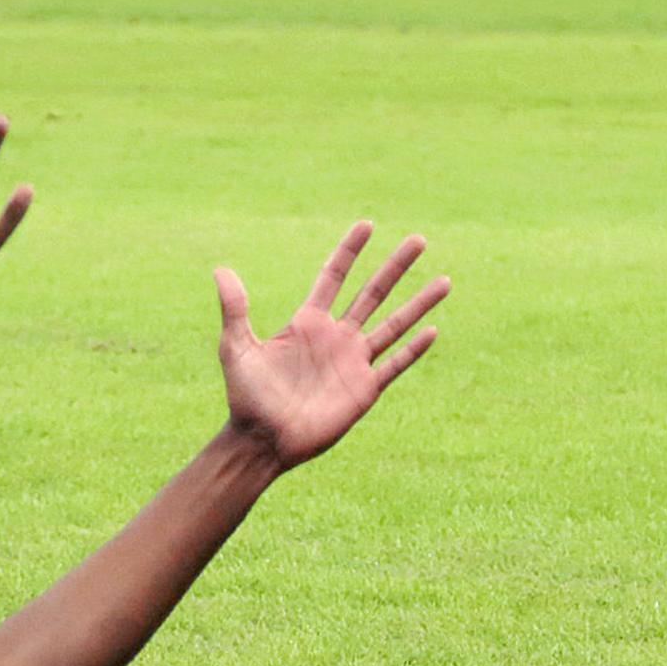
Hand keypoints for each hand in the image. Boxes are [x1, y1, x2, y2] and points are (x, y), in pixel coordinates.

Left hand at [214, 220, 448, 470]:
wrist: (262, 441)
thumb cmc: (245, 397)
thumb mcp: (236, 348)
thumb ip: (235, 310)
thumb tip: (221, 270)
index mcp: (308, 323)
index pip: (334, 277)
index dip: (349, 251)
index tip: (367, 224)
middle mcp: (336, 337)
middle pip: (373, 293)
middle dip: (395, 266)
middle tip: (419, 240)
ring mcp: (353, 362)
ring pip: (393, 324)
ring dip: (418, 303)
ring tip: (444, 280)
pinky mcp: (364, 389)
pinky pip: (394, 364)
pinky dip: (413, 349)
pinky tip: (432, 330)